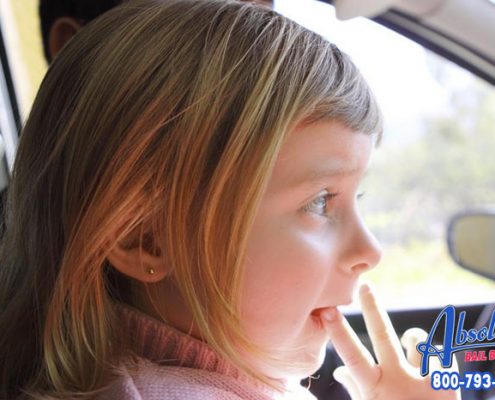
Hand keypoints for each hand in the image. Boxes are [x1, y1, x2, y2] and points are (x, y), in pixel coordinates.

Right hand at [321, 284, 460, 399]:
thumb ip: (355, 388)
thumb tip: (338, 371)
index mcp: (374, 390)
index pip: (351, 357)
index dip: (339, 333)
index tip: (327, 311)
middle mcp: (398, 382)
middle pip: (383, 337)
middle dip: (373, 309)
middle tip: (365, 286)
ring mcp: (424, 381)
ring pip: (416, 339)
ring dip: (413, 339)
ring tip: (412, 346)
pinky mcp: (448, 384)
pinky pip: (442, 354)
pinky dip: (434, 356)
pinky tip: (432, 367)